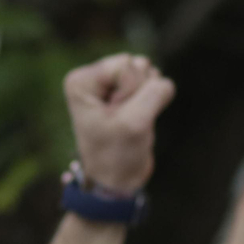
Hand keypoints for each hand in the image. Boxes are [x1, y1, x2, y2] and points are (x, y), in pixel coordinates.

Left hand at [63, 54, 176, 193]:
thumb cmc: (116, 154)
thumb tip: (162, 81)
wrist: (117, 179)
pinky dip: (154, 101)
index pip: (124, 65)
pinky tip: (139, 117)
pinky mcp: (129, 91)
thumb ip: (154, 92)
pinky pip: (156, 82)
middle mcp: (93, 77)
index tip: (114, 117)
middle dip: (138, 94)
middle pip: (137, 65)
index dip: (129, 93)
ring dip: (147, 98)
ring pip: (148, 72)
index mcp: (81, 81)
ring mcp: (111, 82)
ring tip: (129, 120)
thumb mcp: (134, 123)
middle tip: (122, 120)